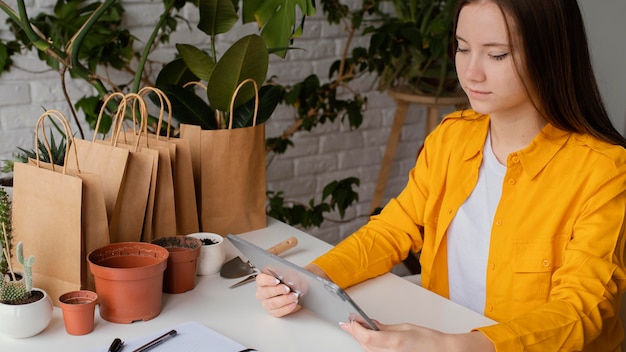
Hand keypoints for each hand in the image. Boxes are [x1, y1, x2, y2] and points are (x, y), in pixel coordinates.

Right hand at [255, 272, 300, 316]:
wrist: (296, 291)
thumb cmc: (289, 281)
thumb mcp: (287, 273)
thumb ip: (282, 273)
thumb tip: (283, 275)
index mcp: (263, 280)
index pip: (261, 280)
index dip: (267, 280)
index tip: (277, 281)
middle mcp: (262, 292)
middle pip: (267, 292)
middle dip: (278, 290)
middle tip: (287, 289)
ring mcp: (266, 303)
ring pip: (273, 303)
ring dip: (284, 299)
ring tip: (293, 296)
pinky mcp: (273, 311)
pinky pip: (278, 311)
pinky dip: (287, 308)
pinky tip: (293, 303)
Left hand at [340, 320, 494, 351]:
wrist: (442, 351)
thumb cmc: (429, 340)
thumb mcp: (405, 327)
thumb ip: (384, 327)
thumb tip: (370, 323)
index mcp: (395, 342)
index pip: (366, 335)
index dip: (355, 328)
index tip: (349, 321)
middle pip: (364, 344)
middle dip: (354, 333)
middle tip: (347, 323)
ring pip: (368, 351)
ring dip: (360, 340)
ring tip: (355, 329)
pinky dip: (369, 347)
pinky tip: (366, 340)